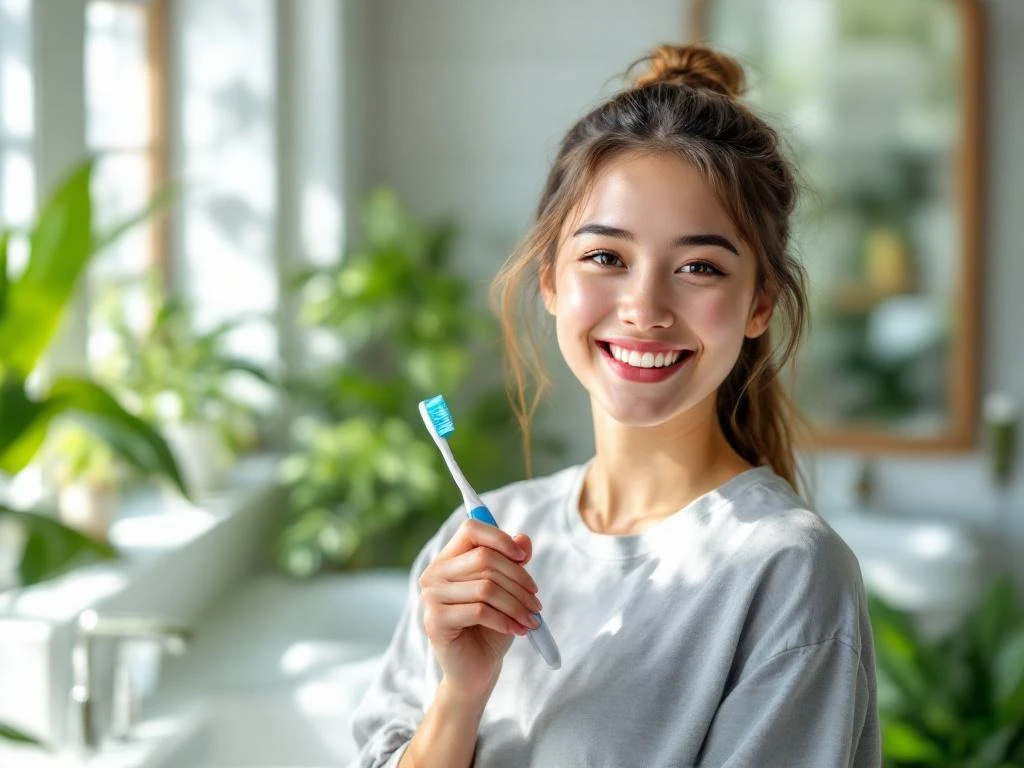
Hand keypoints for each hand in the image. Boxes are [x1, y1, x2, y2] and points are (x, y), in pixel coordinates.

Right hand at [418, 519, 541, 701]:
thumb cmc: (491, 627)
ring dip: (517, 604)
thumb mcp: (507, 591)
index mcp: (448, 559)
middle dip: (519, 580)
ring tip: (532, 619)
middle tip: (537, 602)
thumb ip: (513, 562)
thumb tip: (523, 539)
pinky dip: (506, 620)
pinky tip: (517, 630)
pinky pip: (480, 611)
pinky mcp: (435, 621)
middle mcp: (434, 573)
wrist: (476, 670)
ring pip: (486, 587)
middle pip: (485, 559)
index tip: (523, 558)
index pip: (471, 529)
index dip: (500, 538)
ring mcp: (430, 597)